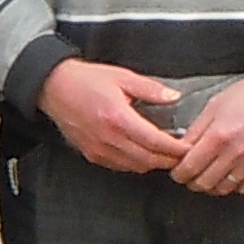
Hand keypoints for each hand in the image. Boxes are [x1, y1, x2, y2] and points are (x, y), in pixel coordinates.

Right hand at [38, 56, 188, 175]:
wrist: (53, 88)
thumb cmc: (85, 80)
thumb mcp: (122, 77)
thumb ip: (150, 89)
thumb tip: (174, 97)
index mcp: (119, 118)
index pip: (156, 143)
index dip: (177, 148)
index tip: (189, 147)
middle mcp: (109, 138)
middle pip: (149, 160)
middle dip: (169, 160)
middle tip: (183, 154)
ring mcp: (100, 150)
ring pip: (136, 167)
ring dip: (153, 163)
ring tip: (165, 154)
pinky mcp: (92, 155)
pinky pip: (121, 166)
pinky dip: (136, 163)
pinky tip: (142, 153)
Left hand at [166, 76, 243, 197]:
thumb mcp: (214, 106)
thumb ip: (196, 129)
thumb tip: (181, 148)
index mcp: (218, 136)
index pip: (190, 167)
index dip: (179, 173)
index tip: (177, 172)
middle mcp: (234, 153)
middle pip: (204, 183)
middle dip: (192, 181)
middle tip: (190, 175)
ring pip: (223, 189)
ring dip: (212, 186)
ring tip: (209, 176)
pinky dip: (235, 187)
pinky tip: (231, 176)